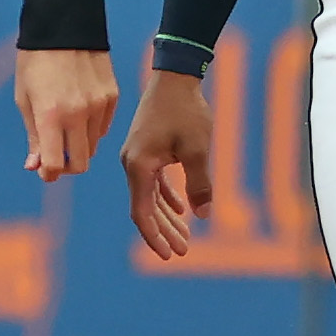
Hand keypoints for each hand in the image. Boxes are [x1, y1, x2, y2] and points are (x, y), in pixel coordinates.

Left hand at [14, 46, 119, 182]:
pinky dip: (91, 130)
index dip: (49, 173)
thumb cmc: (34, 62)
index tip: (44, 171)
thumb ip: (33, 135)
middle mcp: (78, 114)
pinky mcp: (113, 98)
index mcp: (50, 115)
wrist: (63, 27)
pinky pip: (103, 128)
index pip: (56, 163)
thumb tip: (35, 166)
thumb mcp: (24, 98)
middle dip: (66, 165)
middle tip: (55, 154)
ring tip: (65, 128)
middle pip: (80, 162)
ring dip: (78, 146)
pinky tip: (79, 114)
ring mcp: (99, 107)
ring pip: (92, 146)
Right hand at [122, 68, 214, 257]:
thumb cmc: (185, 113)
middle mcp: (132, 164)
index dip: (154, 236)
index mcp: (139, 166)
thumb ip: (199, 185)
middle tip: (182, 252)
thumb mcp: (197, 151)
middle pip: (145, 207)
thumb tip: (202, 216)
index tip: (168, 256)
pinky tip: (181, 210)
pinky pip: (153, 182)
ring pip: (150, 196)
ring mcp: (137, 157)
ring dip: (166, 217)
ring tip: (185, 237)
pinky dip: (166, 198)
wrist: (174, 80)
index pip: (142, 211)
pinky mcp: (146, 149)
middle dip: (163, 232)